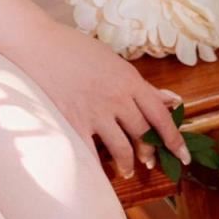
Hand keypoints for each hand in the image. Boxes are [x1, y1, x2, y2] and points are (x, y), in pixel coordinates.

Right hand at [22, 21, 191, 180]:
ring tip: (127, 171)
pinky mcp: (72, 121)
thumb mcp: (114, 61)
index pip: (161, 115)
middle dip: (150, 152)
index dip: (174, 138)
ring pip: (122, 147)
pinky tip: (100, 174)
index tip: (182, 154)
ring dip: (127, 163)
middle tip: (150, 162)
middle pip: (143, 133)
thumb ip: (142, 85)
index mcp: (129, 81)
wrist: (37, 44)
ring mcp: (94, 111)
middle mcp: (116, 98)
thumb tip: (172, 99)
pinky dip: (97, 168)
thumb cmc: (74, 48)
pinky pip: (90, 152)